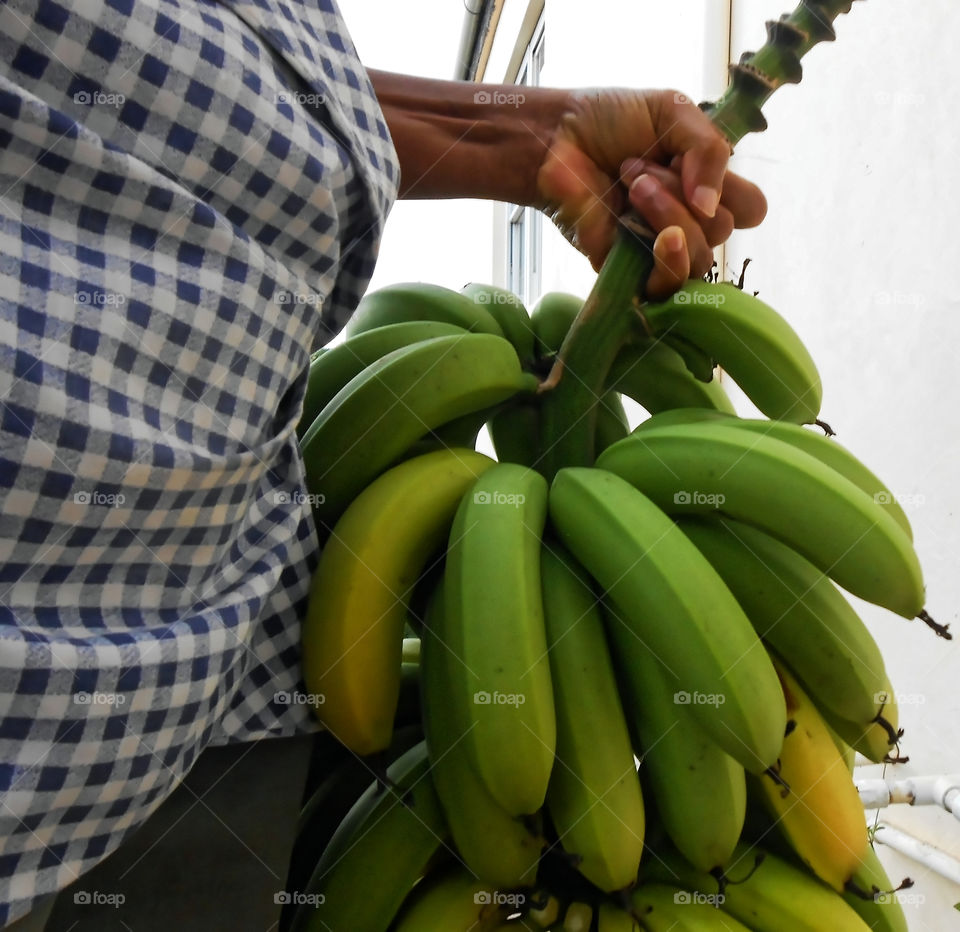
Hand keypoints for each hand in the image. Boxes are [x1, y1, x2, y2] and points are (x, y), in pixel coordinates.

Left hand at [535, 89, 766, 298]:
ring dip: (671, 215)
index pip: (750, 210)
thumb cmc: (612, 122)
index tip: (696, 160)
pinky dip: (665, 259)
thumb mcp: (674, 112)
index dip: (736, 191)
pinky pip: (664, 285)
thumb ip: (709, 149)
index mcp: (704, 187)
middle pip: (723, 232)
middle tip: (641, 167)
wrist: (555, 138)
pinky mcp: (626, 271)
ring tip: (634, 185)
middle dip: (687, 192)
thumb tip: (711, 205)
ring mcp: (656, 249)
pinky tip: (651, 232)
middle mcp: (686, 221)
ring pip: (698, 260)